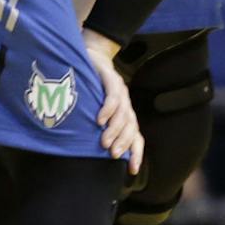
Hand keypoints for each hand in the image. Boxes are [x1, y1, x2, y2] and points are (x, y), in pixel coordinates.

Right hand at [84, 30, 142, 173]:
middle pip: (131, 127)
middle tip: (113, 155)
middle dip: (123, 143)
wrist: (88, 53)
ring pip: (124, 114)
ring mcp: (119, 89)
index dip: (136, 153)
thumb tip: (89, 153)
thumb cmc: (87, 88)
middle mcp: (125, 103)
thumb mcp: (92, 111)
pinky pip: (113, 95)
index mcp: (124, 113)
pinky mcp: (109, 77)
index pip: (135, 136)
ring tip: (104, 142)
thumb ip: (95, 128)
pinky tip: (100, 119)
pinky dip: (108, 109)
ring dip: (115, 130)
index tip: (132, 170)